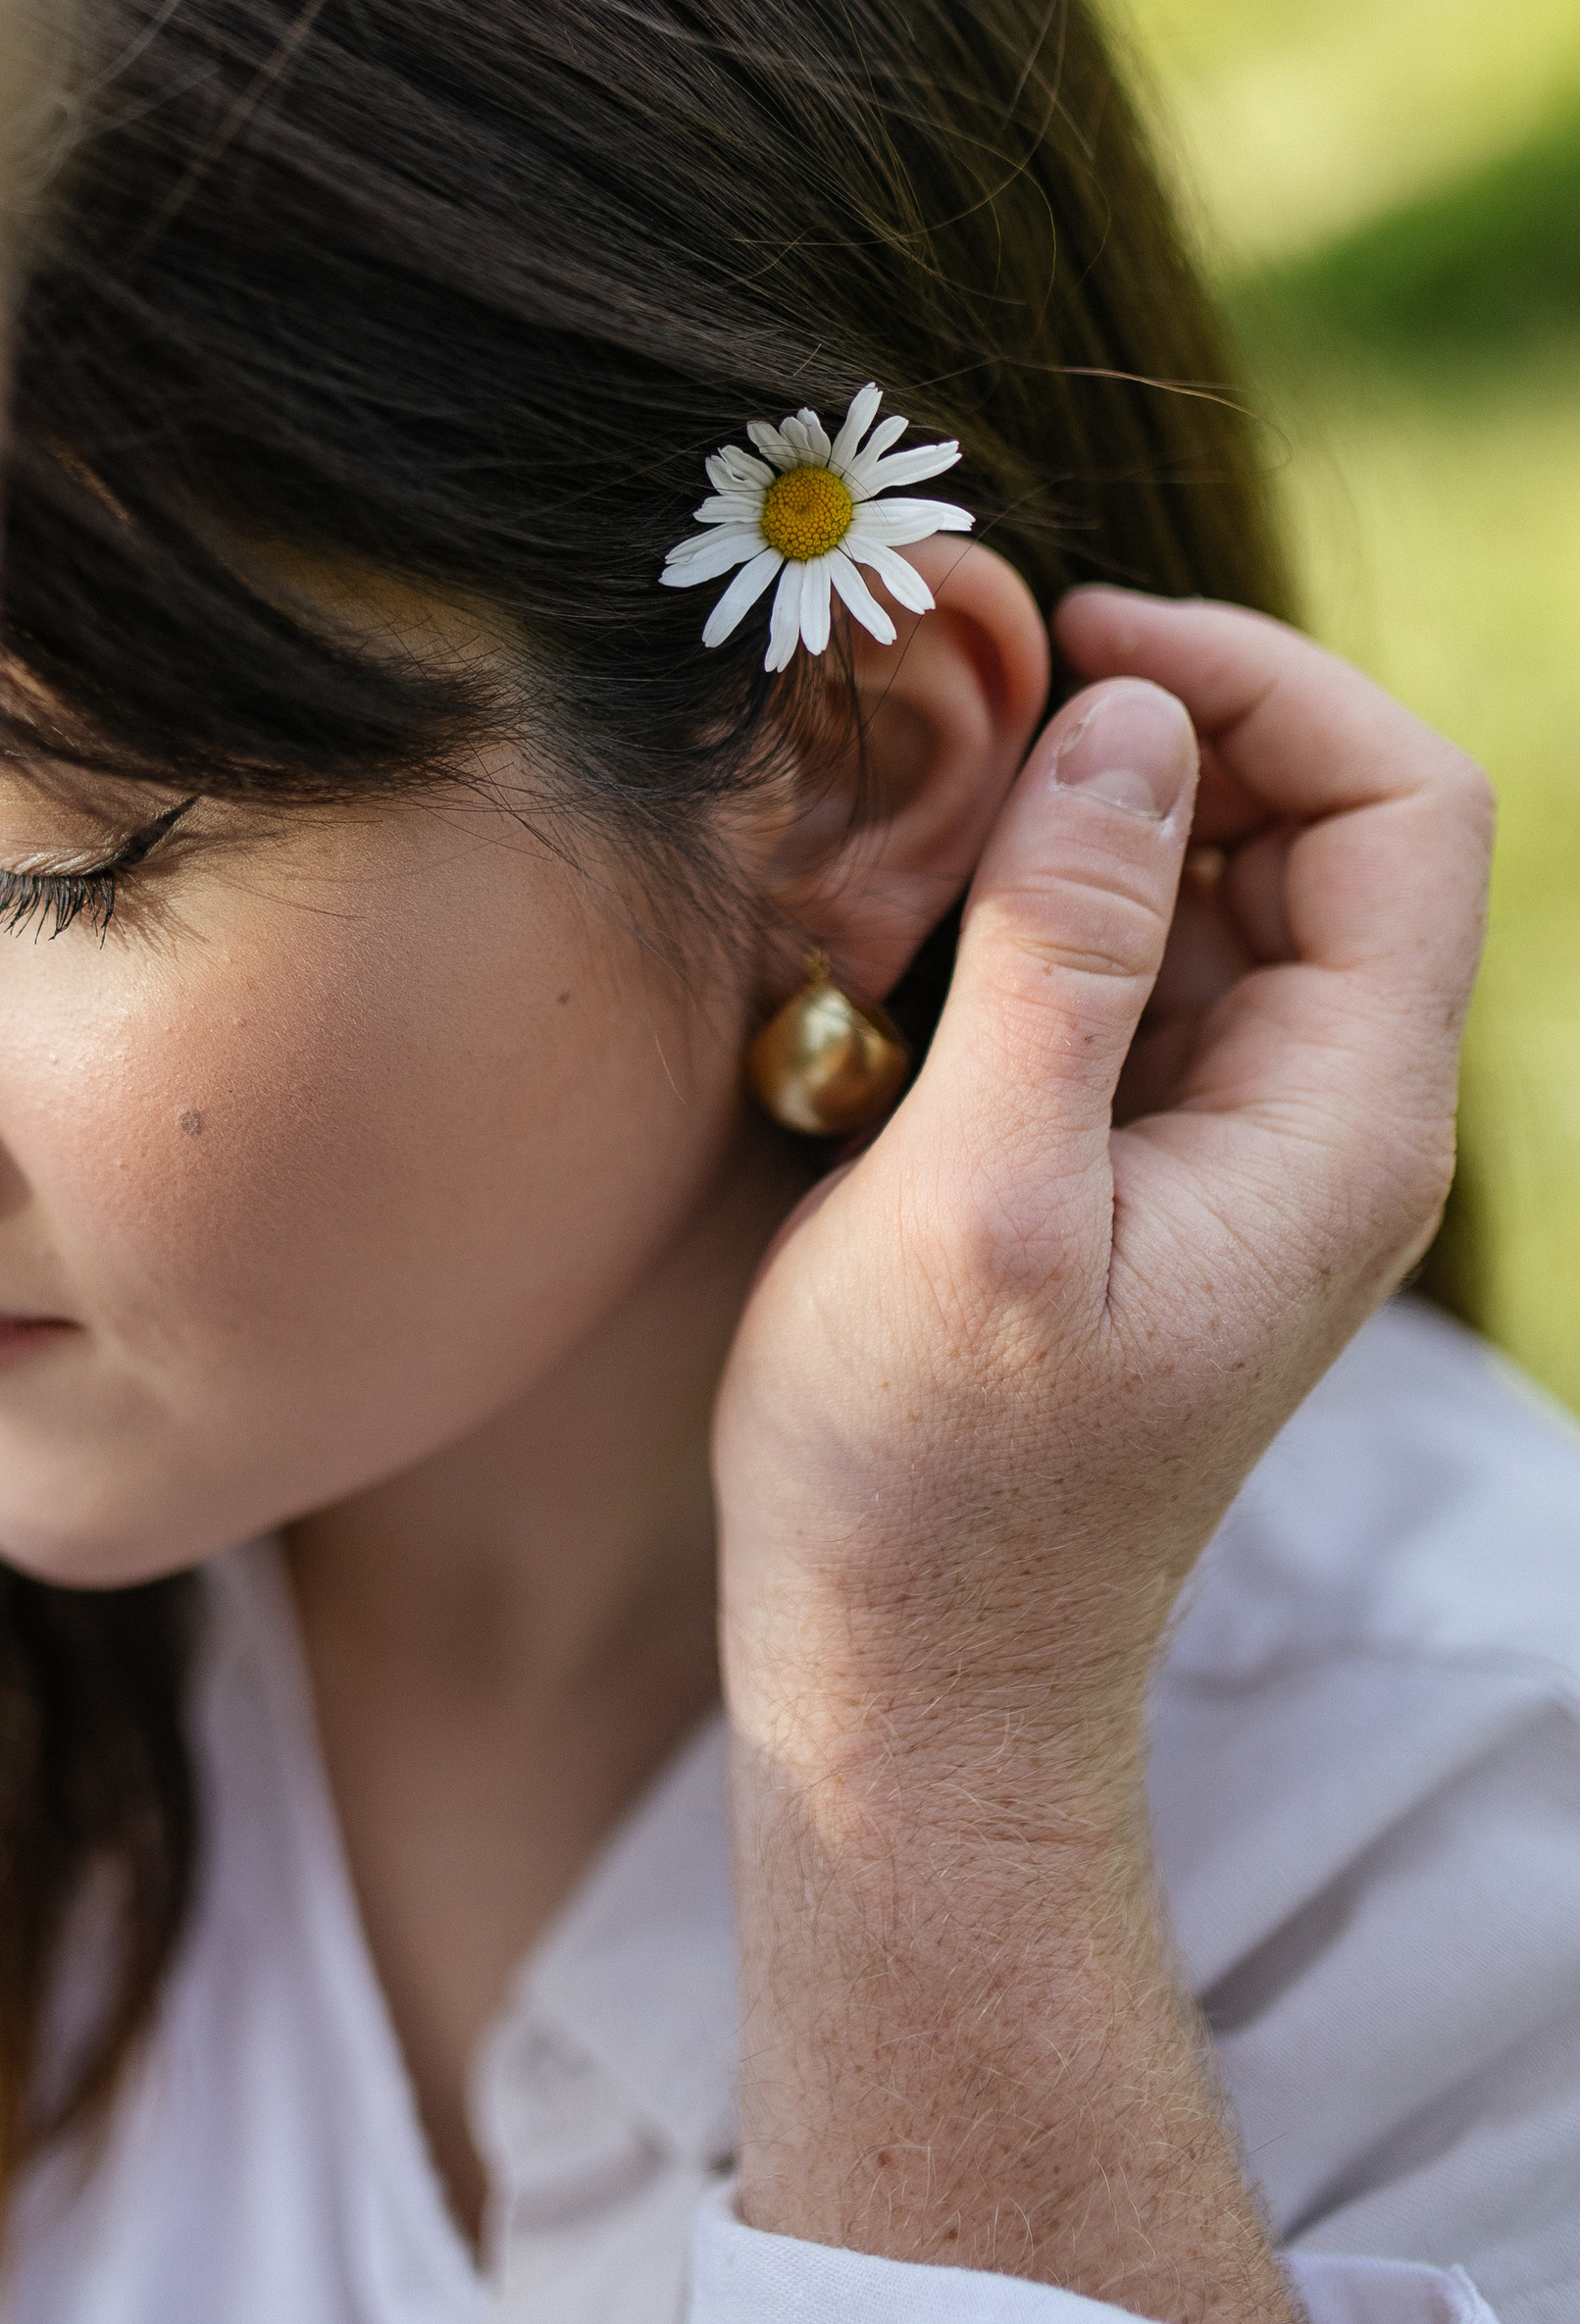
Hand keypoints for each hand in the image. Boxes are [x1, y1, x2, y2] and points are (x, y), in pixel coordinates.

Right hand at [716, 590, 1492, 1753]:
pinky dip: (1072, 897)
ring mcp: (1257, 1144)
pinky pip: (1163, 968)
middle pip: (1334, 821)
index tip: (1077, 644)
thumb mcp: (981, 1194)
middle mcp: (1339, 1117)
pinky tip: (944, 913)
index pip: (1405, 802)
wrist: (918, 1678)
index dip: (1261, 679)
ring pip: (1242, 884)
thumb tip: (1129, 721)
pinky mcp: (1166, 1167)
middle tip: (981, 702)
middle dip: (1182, 721)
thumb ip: (1069, 951)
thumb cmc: (929, 1471)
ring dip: (1116, 805)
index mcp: (1347, 1120)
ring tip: (946, 793)